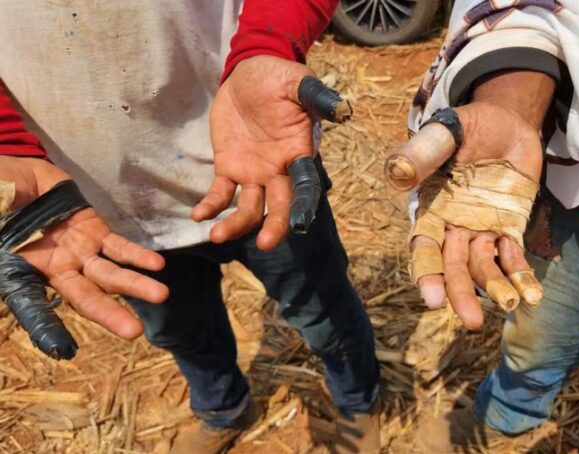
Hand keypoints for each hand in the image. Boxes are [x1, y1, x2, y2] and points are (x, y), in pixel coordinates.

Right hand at [0, 157, 167, 338]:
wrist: (22, 179)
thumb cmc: (0, 197)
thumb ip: (0, 212)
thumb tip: (2, 220)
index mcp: (20, 271)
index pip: (31, 305)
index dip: (46, 327)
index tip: (66, 350)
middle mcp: (54, 270)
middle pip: (84, 297)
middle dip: (109, 314)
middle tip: (134, 332)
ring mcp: (78, 253)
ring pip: (109, 274)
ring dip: (135, 285)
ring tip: (162, 295)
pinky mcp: (96, 233)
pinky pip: (119, 247)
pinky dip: (138, 256)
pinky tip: (157, 265)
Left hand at [193, 55, 314, 248]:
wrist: (249, 72)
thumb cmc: (279, 78)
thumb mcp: (298, 83)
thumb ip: (316, 97)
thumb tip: (343, 110)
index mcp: (298, 154)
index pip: (305, 186)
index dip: (303, 207)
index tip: (298, 225)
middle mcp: (278, 171)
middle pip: (279, 206)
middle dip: (274, 226)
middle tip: (264, 243)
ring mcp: (253, 172)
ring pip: (248, 207)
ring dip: (236, 224)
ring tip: (216, 235)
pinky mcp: (229, 166)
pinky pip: (220, 193)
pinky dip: (210, 206)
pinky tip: (198, 216)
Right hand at [387, 71, 554, 327]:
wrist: (507, 122)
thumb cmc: (468, 126)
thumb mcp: (445, 133)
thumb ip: (422, 153)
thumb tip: (397, 174)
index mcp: (431, 208)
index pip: (424, 247)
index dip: (426, 272)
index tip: (432, 300)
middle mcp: (453, 226)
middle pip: (453, 266)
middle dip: (459, 293)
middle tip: (470, 322)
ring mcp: (482, 229)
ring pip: (483, 266)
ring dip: (494, 287)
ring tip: (511, 305)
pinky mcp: (509, 227)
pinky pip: (513, 256)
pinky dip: (521, 275)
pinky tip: (532, 296)